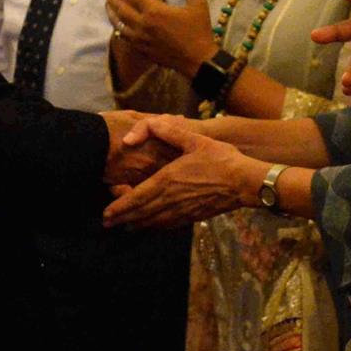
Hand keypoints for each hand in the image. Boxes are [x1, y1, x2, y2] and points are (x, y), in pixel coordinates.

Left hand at [102, 116, 263, 228]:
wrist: (245, 182)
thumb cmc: (221, 158)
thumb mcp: (195, 139)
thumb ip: (170, 130)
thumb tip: (149, 123)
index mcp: (168, 179)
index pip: (137, 196)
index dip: (120, 206)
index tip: (106, 213)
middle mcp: (171, 198)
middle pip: (141, 213)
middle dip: (122, 219)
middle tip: (107, 224)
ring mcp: (182, 210)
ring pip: (153, 222)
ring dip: (137, 225)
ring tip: (124, 227)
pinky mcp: (193, 216)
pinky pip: (168, 225)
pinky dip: (155, 227)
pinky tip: (151, 226)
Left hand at [103, 0, 214, 76]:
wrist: (199, 61)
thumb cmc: (199, 31)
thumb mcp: (198, 4)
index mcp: (155, 11)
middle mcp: (143, 24)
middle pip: (120, 6)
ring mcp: (140, 38)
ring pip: (118, 23)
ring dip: (111, 11)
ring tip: (106, 2)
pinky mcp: (141, 49)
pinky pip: (124, 36)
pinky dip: (118, 27)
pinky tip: (117, 23)